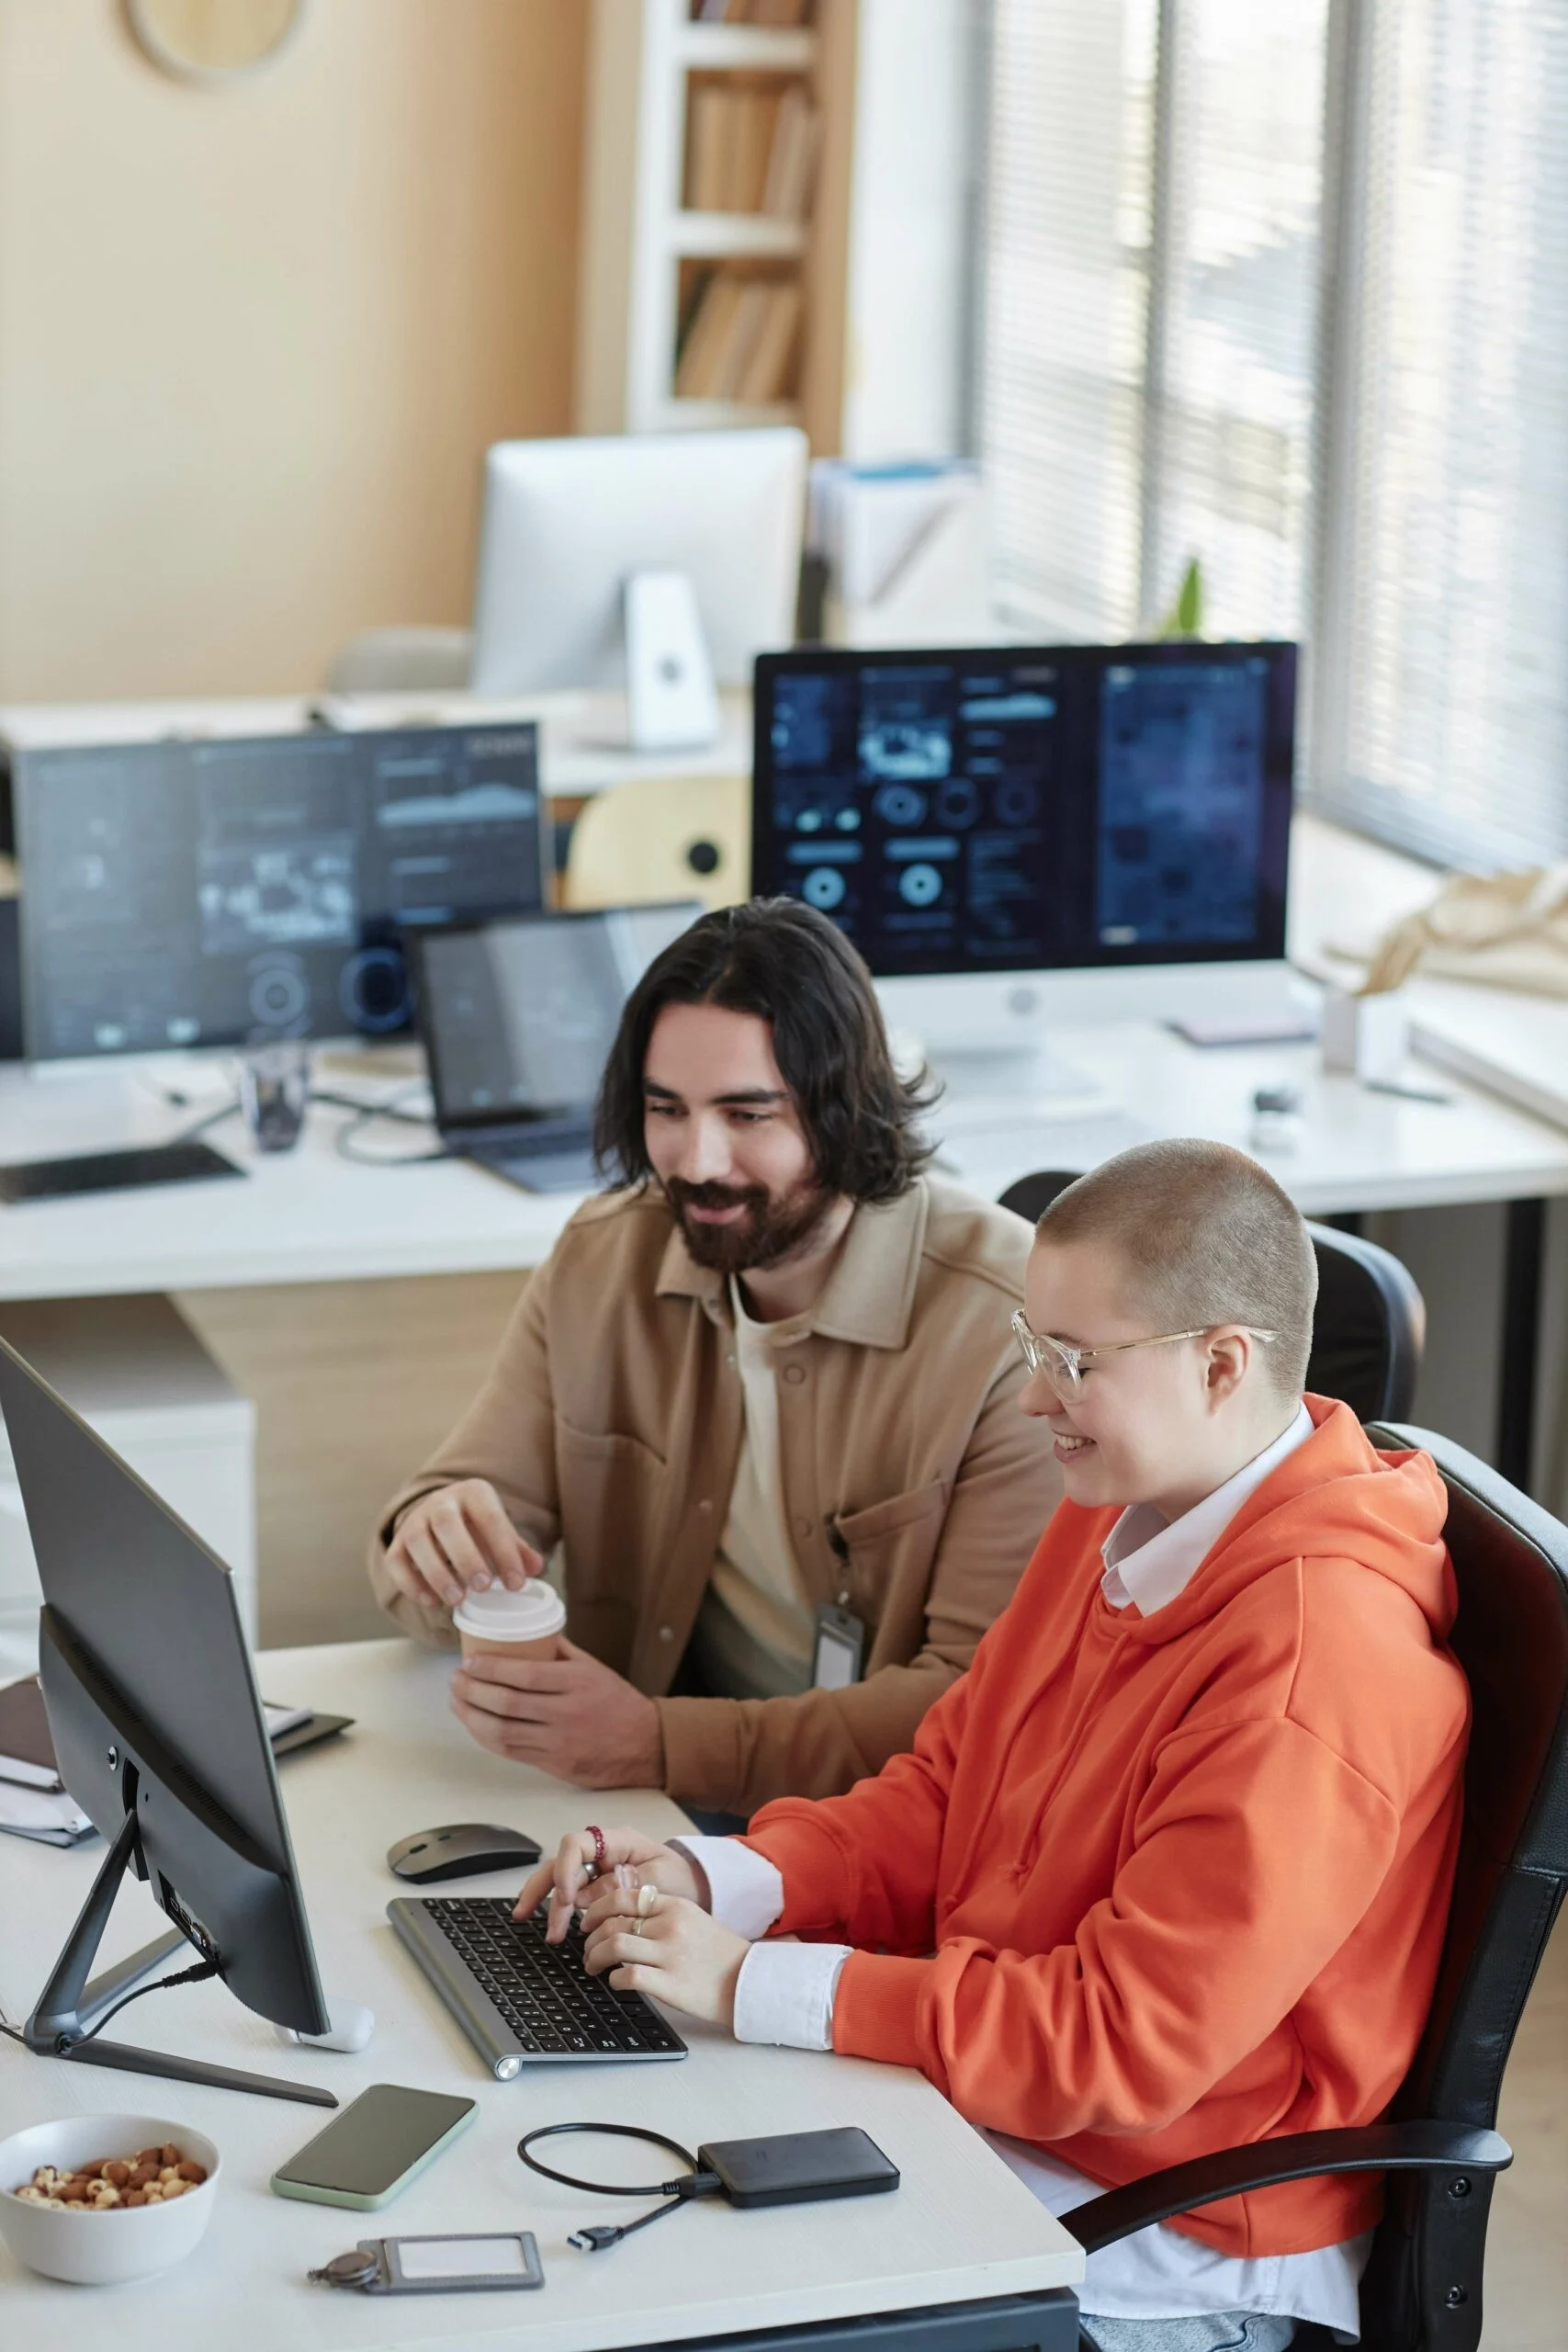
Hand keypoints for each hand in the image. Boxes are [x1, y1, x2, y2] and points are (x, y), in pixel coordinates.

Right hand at [384, 1479, 540, 1611]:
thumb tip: (536, 1568)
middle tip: (483, 1588)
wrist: (442, 1512)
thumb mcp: (500, 1529)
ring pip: (417, 1541)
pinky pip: (396, 1560)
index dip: (504, 1551)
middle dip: (466, 1557)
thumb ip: (518, 1549)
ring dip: (437, 1573)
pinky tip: (432, 1601)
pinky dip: (411, 1583)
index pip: (490, 1518)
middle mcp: (440, 1502)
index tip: (516, 1583)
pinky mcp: (397, 1542)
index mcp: (473, 1493)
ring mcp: (415, 1520)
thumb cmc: (478, 1525)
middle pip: (447, 1524)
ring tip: (457, 1600)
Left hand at [451, 1642, 663, 1787]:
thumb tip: (523, 1632)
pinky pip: (511, 1752)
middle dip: (472, 1691)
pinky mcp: (553, 1765)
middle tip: (456, 1679)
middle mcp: (566, 1713)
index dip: (490, 1669)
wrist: (646, 1745)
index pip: (524, 1675)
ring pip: (502, 1732)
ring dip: (471, 1717)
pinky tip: (475, 1725)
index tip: (470, 1662)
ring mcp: (558, 1743)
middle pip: (506, 1704)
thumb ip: (558, 1651)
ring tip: (456, 1701)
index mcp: (576, 1683)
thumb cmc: (616, 1702)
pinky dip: (487, 1738)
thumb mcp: (593, 1667)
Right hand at [514, 1827, 704, 1942]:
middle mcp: (602, 1851)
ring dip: (549, 1905)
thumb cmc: (680, 1878)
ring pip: (561, 1880)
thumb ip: (625, 1886)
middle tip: (527, 1915)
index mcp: (617, 1841)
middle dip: (542, 1889)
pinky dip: (561, 1910)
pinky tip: (554, 1927)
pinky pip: (573, 1895)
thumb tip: (588, 1898)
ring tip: (549, 1934)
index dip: (565, 1869)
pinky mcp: (598, 1887)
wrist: (694, 1886)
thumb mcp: (660, 1881)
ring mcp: (597, 1868)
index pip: (576, 1844)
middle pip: (560, 1862)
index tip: (569, 1900)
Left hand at [581, 1881, 749, 2028]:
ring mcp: (670, 1955)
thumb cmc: (719, 1954)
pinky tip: (616, 1983)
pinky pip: (627, 1977)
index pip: (623, 1897)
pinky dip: (614, 1980)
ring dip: (594, 1958)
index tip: (587, 1922)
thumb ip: (663, 1913)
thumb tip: (622, 1916)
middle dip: (590, 1939)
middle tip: (587, 1951)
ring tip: (593, 1967)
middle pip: (612, 1923)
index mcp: (675, 1906)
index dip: (596, 1910)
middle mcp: (671, 1926)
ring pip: (613, 1947)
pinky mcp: (670, 1984)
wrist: (748, 1981)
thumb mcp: (694, 1919)